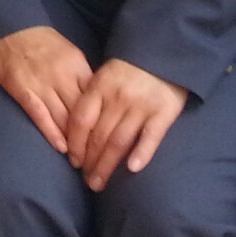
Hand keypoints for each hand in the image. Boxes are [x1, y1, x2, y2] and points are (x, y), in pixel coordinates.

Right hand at [0, 25, 93, 154]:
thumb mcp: (69, 52)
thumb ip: (82, 75)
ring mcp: (42, 84)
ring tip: (81, 161)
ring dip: (74, 143)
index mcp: (77, 65)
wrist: (9, 24)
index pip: (97, 100)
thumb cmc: (40, 40)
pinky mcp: (23, 90)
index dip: (104, 123)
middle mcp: (62, 76)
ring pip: (64, 118)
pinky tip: (61, 148)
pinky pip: (41, 116)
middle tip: (98, 160)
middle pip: (84, 113)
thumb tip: (99, 101)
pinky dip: (52, 133)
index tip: (111, 142)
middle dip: (92, 139)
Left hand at [65, 57, 188, 190]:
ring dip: (107, 166)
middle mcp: (118, 98)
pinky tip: (132, 169)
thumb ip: (91, 100)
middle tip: (87, 181)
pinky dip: (141, 153)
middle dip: (90, 162)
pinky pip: (151, 136)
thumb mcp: (103, 77)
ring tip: (100, 183)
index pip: (81, 121)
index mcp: (99, 87)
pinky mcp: (163, 112)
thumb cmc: (127, 70)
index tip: (72, 162)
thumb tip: (73, 133)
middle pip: (99, 136)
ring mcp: (141, 105)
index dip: (74, 144)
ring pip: (119, 141)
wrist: (162, 53)